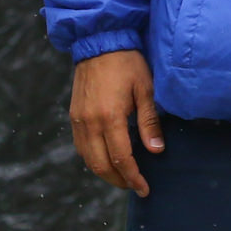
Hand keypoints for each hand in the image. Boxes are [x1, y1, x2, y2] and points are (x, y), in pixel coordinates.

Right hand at [70, 50, 161, 193]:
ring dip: (104, 172)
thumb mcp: (145, 89)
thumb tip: (156, 151)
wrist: (99, 42)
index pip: (121, 158)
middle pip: (101, 165)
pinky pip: (81, 146)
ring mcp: (78, 120)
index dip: (134, 177)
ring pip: (88, 159)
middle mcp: (90, 122)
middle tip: (135, 186)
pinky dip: (93, 159)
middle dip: (118, 180)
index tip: (144, 189)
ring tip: (123, 177)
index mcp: (109, 117)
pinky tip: (107, 159)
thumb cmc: (127, 63)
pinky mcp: (74, 116)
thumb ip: (149, 122)